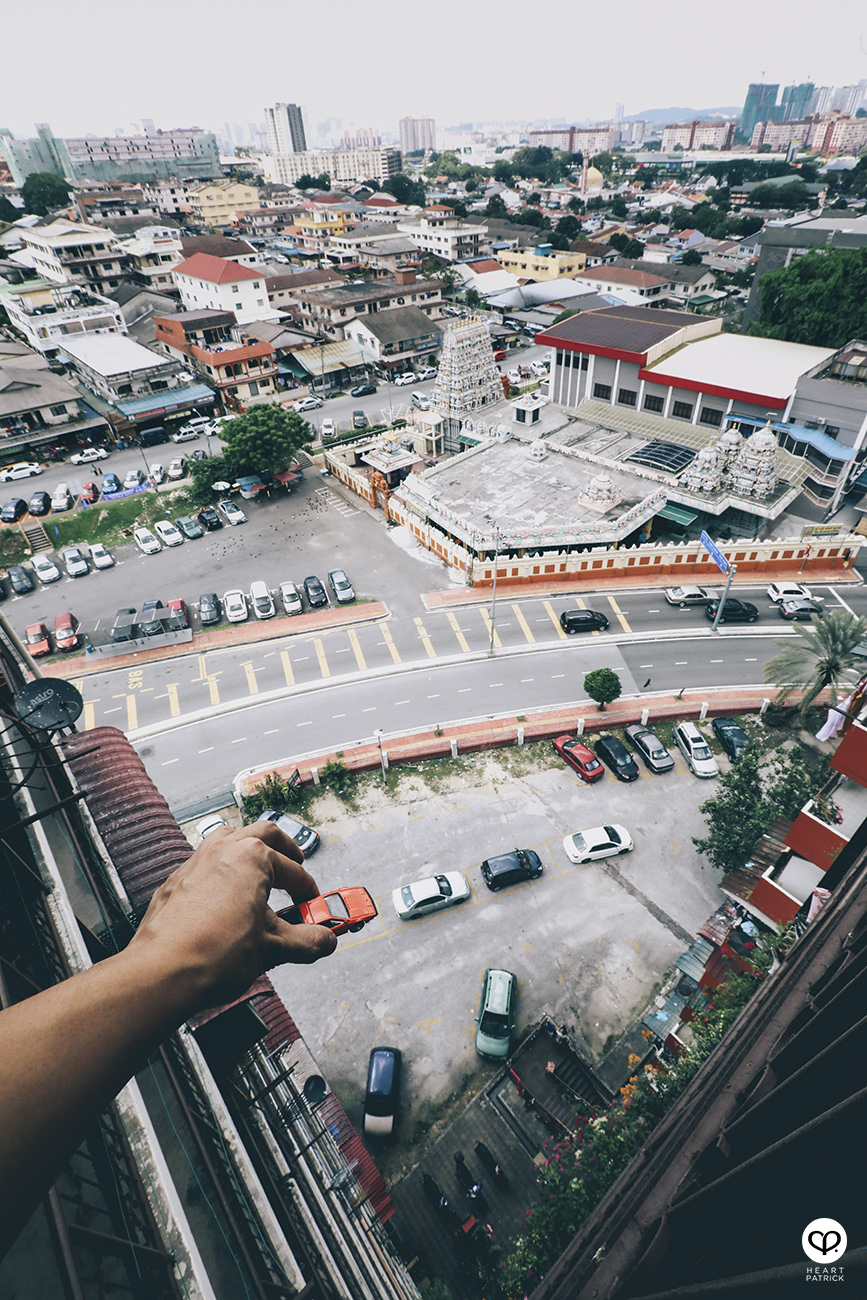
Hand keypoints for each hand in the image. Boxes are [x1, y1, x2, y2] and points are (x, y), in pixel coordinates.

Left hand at [129, 821, 337, 1011]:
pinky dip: (223, 872)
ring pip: (229, 839)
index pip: (294, 871)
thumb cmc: (212, 954)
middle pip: (264, 834)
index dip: (309, 891)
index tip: (313, 908)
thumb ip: (306, 942)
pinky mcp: (176, 882)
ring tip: (261, 874)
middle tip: (296, 866)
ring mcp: (195, 863)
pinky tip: (226, 899)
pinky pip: (205, 864)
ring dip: (250, 852)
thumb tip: (324, 941)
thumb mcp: (273, 949)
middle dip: (285, 850)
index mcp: (253, 857)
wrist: (162, 973)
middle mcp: (223, 850)